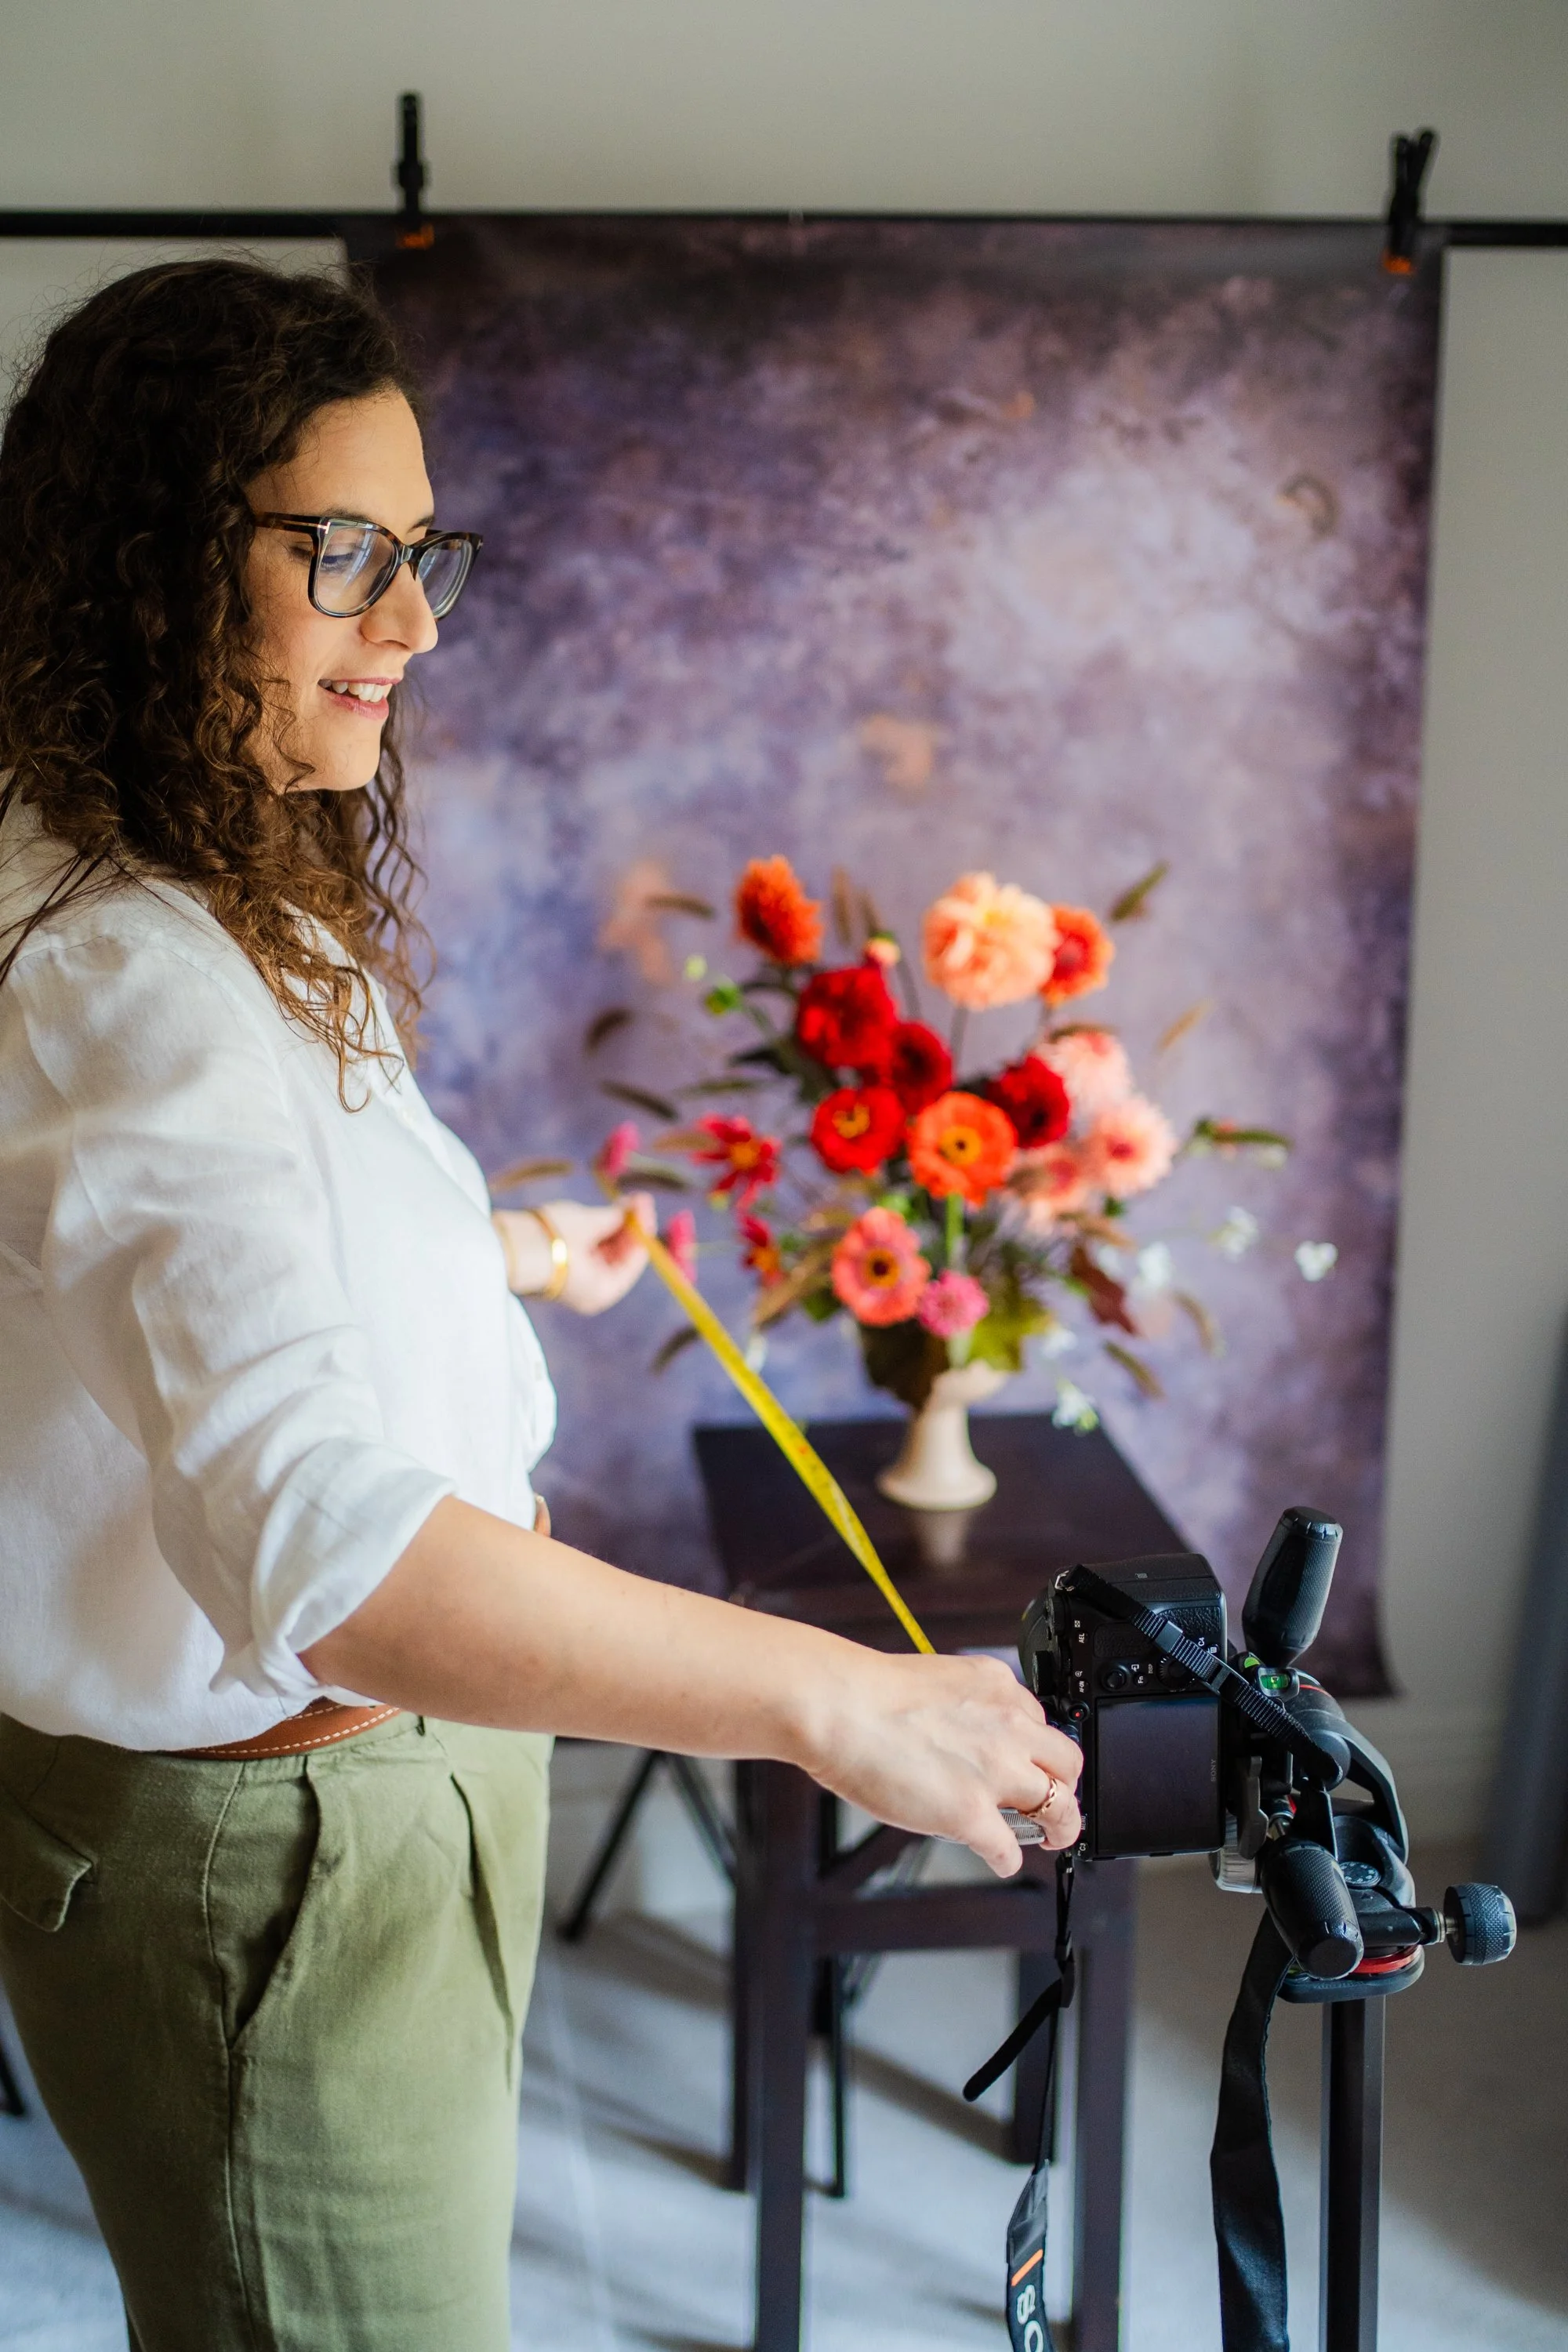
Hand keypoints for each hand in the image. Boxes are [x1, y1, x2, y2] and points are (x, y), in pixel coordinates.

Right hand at [493, 1195, 655, 1315]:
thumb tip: (632, 1209)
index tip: (644, 1202)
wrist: (503, 1246)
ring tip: (618, 1201)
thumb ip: (616, 1217)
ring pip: (602, 1254)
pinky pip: (585, 1253)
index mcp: (604, 1290)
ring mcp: (574, 1282)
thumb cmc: (551, 1239)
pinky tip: (599, 1214)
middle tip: (634, 1198)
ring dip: (612, 1228)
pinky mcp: (558, 1270)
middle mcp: (591, 1293)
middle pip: (619, 1257)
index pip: (635, 1259)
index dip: (642, 1228)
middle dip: (628, 1227)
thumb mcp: (589, 1223)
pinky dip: (594, 1235)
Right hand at [803, 1649, 1082, 1876]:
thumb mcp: (938, 1683)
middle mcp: (1007, 1726)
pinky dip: (1007, 1858)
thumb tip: (963, 1737)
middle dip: (1064, 1786)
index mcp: (997, 1688)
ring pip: (1059, 1806)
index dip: (1035, 1751)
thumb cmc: (865, 1694)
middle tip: (1054, 1803)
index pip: (1040, 1724)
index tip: (1030, 1764)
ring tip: (1049, 1838)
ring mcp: (994, 1772)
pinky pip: (1009, 1848)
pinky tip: (1000, 1860)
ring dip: (1058, 1827)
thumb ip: (964, 1709)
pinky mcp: (972, 1813)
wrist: (837, 1706)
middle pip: (1067, 1762)